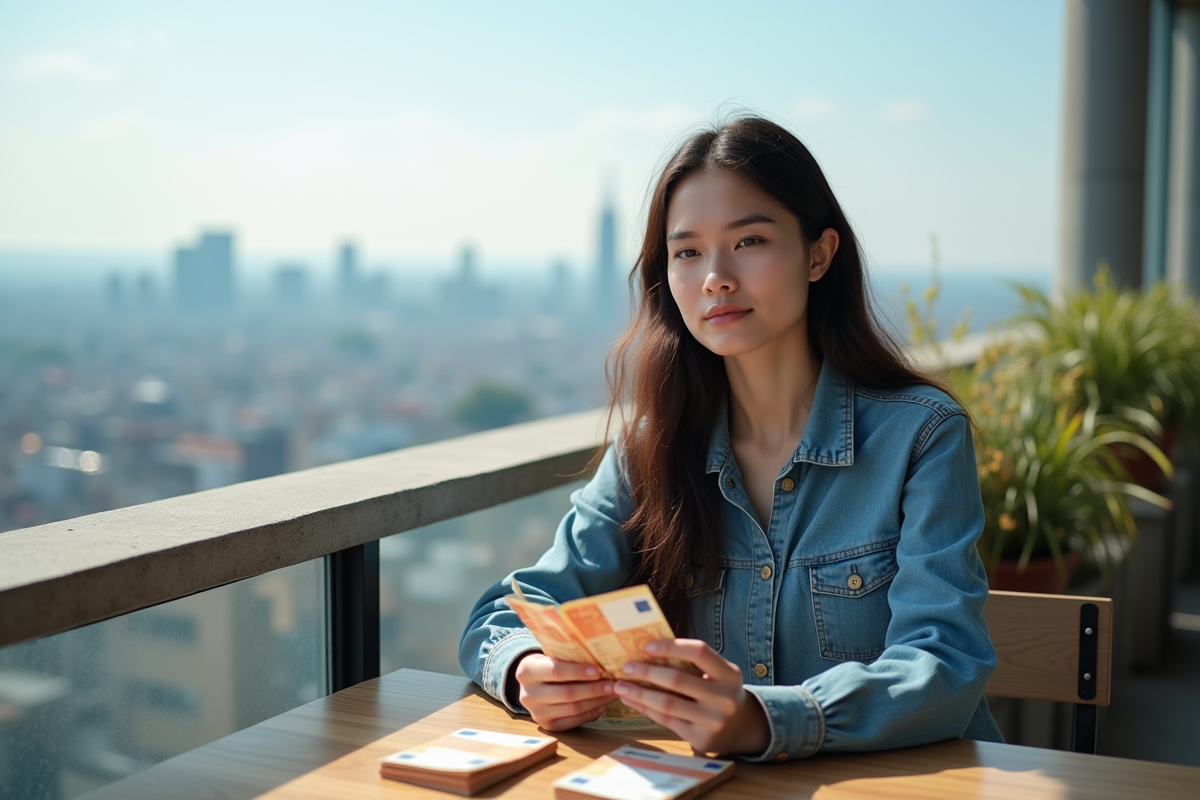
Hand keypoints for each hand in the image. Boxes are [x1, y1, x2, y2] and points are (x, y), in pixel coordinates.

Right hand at [512, 653, 616, 730]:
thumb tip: (601, 657)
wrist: (532, 684)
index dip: (578, 671)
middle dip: (593, 689)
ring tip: (613, 693)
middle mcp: (528, 694)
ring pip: (573, 709)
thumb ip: (568, 656)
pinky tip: (602, 706)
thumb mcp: (550, 655)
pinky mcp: (547, 725)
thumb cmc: (548, 664)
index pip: (556, 671)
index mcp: (527, 671)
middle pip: (567, 693)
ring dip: (596, 701)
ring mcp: (536, 713)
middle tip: (613, 684)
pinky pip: (573, 721)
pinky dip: (591, 714)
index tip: (598, 670)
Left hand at [613, 639, 769, 754]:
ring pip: (668, 704)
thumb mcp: (717, 675)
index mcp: (730, 674)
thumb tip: (648, 651)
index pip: (700, 652)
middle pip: (678, 680)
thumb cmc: (719, 692)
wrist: (739, 728)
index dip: (671, 647)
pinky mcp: (700, 738)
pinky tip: (632, 701)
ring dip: (639, 693)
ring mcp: (713, 721)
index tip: (647, 646)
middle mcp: (724, 698)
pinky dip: (645, 708)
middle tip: (626, 667)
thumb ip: (692, 664)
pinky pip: (666, 720)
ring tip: (621, 686)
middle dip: (647, 672)